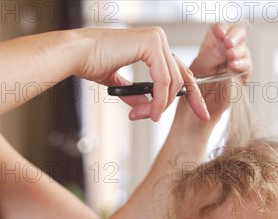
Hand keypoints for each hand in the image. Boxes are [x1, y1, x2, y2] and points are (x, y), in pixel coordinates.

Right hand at [75, 27, 208, 121]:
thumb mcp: (118, 81)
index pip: (181, 72)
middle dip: (180, 102)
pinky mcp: (151, 44)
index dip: (193, 94)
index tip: (201, 113)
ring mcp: (157, 40)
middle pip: (181, 77)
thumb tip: (145, 106)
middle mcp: (158, 39)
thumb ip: (136, 92)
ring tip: (148, 116)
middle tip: (172, 119)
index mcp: (153, 45)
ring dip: (161, 105)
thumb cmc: (91, 62)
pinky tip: (152, 112)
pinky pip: (164, 80)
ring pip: (173, 82)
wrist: (76, 55)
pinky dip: (159, 99)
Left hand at [188, 23, 251, 119]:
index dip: (222, 29)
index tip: (221, 34)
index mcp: (211, 44)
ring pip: (244, 50)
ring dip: (239, 54)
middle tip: (228, 45)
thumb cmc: (193, 89)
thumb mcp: (200, 68)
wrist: (197, 112)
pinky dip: (244, 68)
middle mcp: (224, 50)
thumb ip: (213, 56)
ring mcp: (234, 62)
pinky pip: (248, 67)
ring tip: (231, 61)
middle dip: (235, 38)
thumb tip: (226, 45)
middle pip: (237, 34)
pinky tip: (237, 72)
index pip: (219, 28)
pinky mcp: (241, 75)